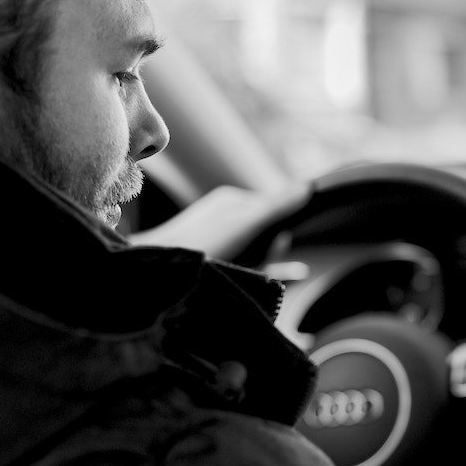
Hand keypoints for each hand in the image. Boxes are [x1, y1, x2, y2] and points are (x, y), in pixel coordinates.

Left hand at [129, 183, 310, 260]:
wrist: (158, 270)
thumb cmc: (203, 243)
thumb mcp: (246, 223)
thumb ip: (276, 206)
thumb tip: (308, 187)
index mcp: (234, 201)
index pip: (275, 208)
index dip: (283, 228)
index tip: (279, 244)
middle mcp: (226, 216)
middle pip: (266, 231)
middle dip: (271, 249)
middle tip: (260, 261)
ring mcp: (218, 237)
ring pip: (255, 250)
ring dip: (262, 263)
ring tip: (251, 271)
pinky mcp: (212, 257)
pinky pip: (244, 263)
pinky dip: (255, 271)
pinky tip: (261, 278)